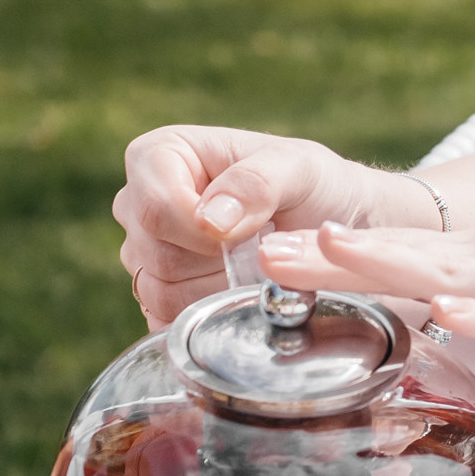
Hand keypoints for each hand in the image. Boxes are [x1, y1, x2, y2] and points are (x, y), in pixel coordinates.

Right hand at [115, 124, 421, 330]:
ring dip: (215, 288)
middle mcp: (140, 203)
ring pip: (158, 292)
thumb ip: (257, 184)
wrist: (334, 228)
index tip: (245, 232)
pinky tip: (240, 288)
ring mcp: (143, 252)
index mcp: (159, 155)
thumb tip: (209, 221)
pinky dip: (210, 314)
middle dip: (213, 261)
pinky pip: (167, 320)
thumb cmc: (314, 186)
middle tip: (259, 247)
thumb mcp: (299, 169)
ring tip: (254, 265)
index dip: (199, 231)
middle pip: (154, 254)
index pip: (153, 208)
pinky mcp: (157, 295)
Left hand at [256, 221, 474, 430]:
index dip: (333, 254)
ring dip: (392, 263)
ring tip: (333, 253)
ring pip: (456, 274)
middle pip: (409, 254)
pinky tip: (448, 311)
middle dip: (335, 253)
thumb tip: (420, 340)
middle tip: (265, 250)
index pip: (399, 255)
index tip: (267, 254)